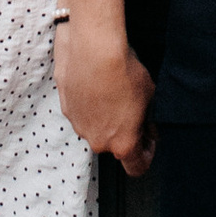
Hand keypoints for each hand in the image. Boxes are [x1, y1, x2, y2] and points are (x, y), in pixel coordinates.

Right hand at [54, 17, 154, 175]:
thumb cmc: (124, 72)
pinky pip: (81, 111)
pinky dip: (89, 102)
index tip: (149, 139)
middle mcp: (98, 141)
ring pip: (95, 127)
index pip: (137, 167)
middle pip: (114, 144)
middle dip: (123, 130)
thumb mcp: (149, 96)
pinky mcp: (66, 108)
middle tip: (132, 107)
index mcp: (122, 144)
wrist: (94, 49)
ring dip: (104, 116)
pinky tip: (96, 84)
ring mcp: (79, 125)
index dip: (147, 153)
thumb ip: (146, 118)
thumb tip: (145, 124)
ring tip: (112, 90)